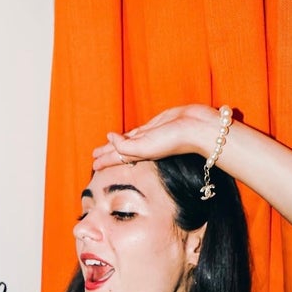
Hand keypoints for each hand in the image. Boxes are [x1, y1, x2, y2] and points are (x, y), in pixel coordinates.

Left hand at [92, 104, 218, 169]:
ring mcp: (149, 135)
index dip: (105, 160)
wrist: (197, 128)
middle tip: (94, 157)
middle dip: (107, 154)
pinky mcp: (156, 125)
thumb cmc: (173, 141)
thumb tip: (111, 139)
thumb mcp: (146, 147)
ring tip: (104, 146)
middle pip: (120, 150)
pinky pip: (137, 131)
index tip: (94, 165)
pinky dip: (127, 134)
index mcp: (139, 153)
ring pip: (127, 140)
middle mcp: (143, 146)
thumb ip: (126, 146)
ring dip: (115, 144)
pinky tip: (121, 134)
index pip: (117, 158)